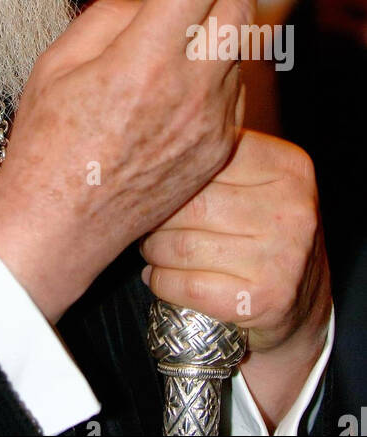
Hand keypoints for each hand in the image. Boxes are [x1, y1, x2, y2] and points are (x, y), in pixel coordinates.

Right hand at [0, 0, 257, 323]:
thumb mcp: (59, 60)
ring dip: (229, 13)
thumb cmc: (47, 147)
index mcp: (144, 62)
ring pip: (239, 46)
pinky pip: (232, 87)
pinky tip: (195, 59)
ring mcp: (209, 124)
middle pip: (238, 6)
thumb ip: (113, 17)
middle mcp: (187, 92)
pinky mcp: (217, 149)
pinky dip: (222, 61)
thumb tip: (151, 4)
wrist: (58, 226)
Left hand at [140, 129, 331, 425]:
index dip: (165, 174)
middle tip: (141, 220)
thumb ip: (211, 154)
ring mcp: (282, 257)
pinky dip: (161, 281)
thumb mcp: (253, 179)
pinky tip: (157, 276)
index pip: (203, 159)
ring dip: (152, 250)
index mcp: (286, 165)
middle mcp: (291, 209)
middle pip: (189, 204)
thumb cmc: (259, 225)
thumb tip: (135, 137)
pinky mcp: (266, 299)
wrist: (302, 298)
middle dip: (154, 216)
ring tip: (149, 247)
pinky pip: (188, 285)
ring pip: (181, 246)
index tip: (145, 181)